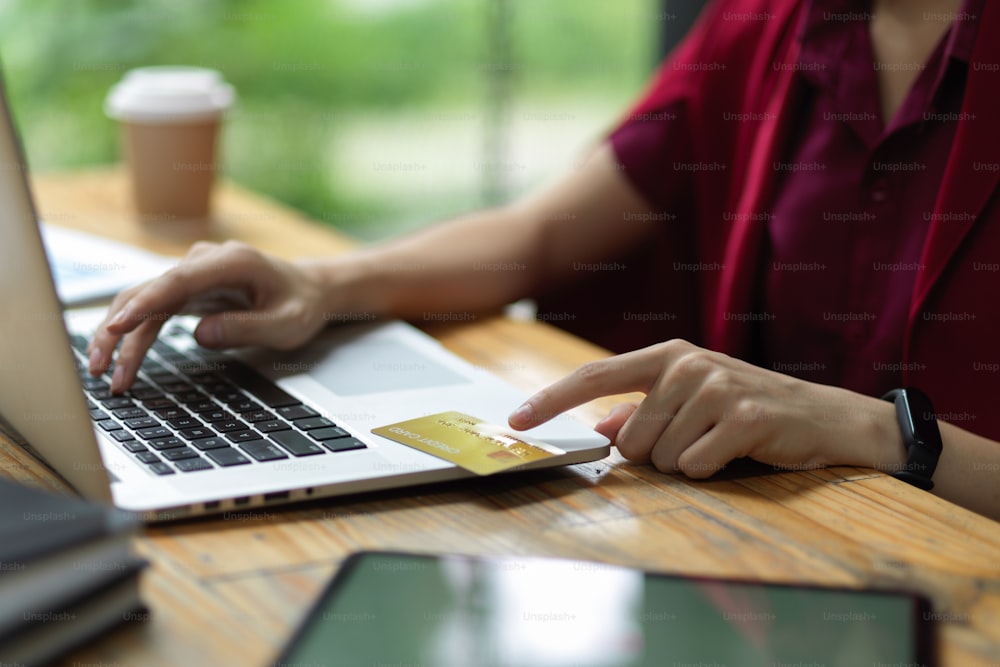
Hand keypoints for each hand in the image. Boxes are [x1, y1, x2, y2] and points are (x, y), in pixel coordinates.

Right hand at [88, 241, 327, 392]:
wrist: (309, 290)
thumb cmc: (301, 305)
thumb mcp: (287, 324)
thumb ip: (247, 327)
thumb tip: (200, 334)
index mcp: (231, 262)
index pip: (177, 281)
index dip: (144, 304)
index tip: (117, 326)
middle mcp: (204, 263)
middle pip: (149, 291)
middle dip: (120, 330)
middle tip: (102, 369)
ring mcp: (192, 276)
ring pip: (143, 301)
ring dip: (120, 337)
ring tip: (106, 375)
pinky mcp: (187, 291)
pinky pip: (153, 310)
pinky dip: (135, 335)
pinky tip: (122, 361)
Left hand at [508, 339, 904, 477]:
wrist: (822, 416)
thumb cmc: (746, 408)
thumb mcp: (691, 400)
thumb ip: (642, 410)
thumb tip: (599, 427)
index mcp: (667, 356)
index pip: (594, 375)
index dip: (551, 400)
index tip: (515, 421)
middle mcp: (686, 364)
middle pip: (629, 438)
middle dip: (655, 454)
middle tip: (696, 440)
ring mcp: (715, 386)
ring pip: (660, 456)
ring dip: (686, 462)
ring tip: (719, 442)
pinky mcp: (741, 415)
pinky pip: (695, 466)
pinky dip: (711, 470)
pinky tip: (736, 451)